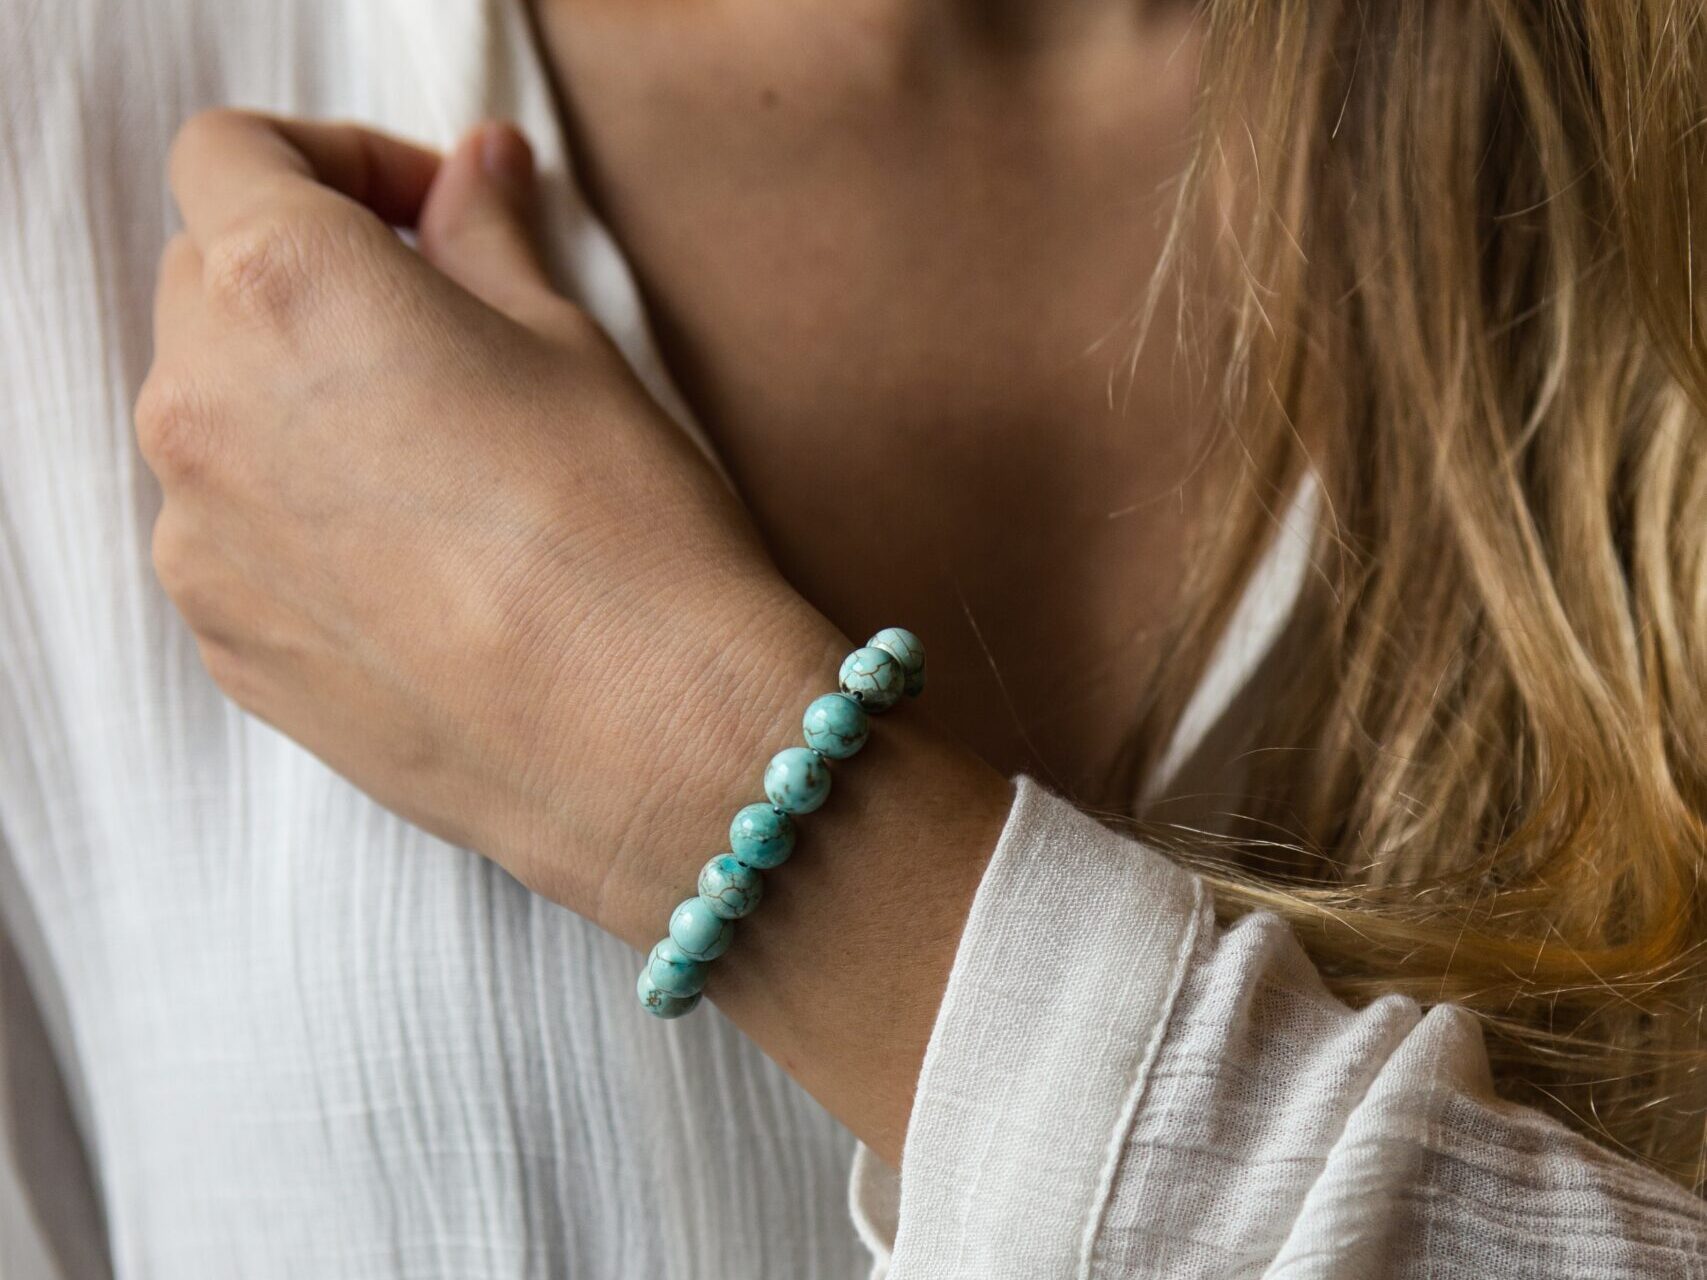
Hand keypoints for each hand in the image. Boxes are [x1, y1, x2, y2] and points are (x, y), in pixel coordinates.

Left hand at [138, 112, 842, 921]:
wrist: (643, 742)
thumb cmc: (626, 528)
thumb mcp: (569, 348)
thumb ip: (485, 240)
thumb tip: (472, 171)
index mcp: (285, 288)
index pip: (233, 156)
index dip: (335, 161)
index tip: (425, 212)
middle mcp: (201, 405)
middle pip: (206, 283)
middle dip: (306, 278)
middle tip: (437, 327)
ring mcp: (196, 539)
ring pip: (209, 418)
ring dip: (291, 403)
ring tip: (430, 464)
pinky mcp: (224, 644)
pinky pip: (228, 536)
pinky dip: (291, 516)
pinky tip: (414, 565)